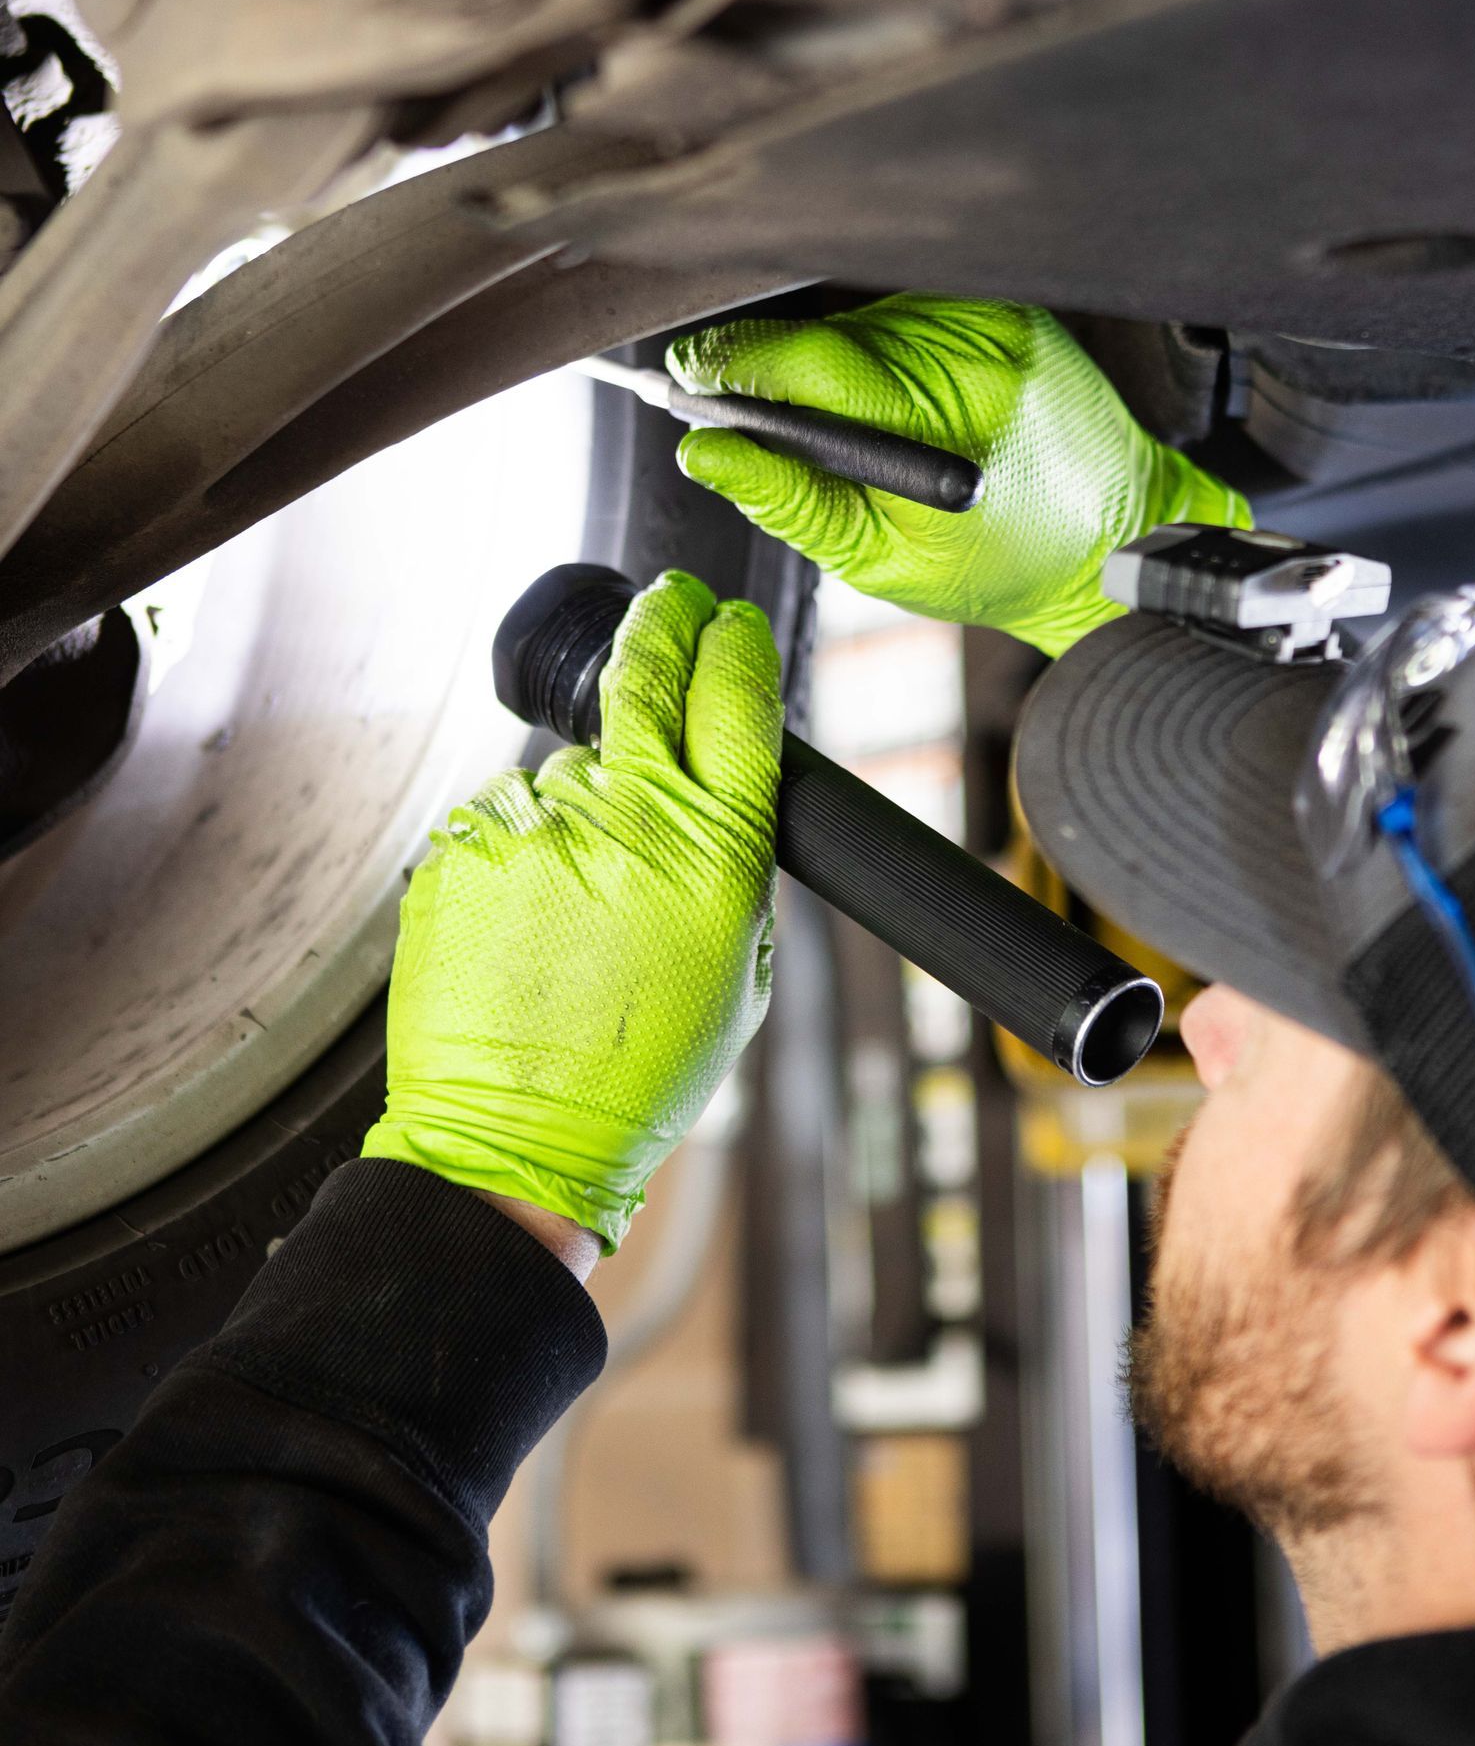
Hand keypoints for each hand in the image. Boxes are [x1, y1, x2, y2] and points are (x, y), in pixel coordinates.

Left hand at [362, 570, 780, 1249]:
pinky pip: (507, 818)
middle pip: (643, 679)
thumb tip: (711, 788)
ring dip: (579, 807)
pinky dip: (523, 851)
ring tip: (575, 908)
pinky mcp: (460, 848)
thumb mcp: (743, 973)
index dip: (733, 645)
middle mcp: (623, 822)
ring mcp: (532, 828)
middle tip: (667, 605)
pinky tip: (529, 924)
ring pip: (569, 770)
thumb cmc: (637, 1072)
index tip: (727, 623)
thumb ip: (732, 864)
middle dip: (661, 628)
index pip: (734, 698)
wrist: (513, 1141)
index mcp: (713, 853)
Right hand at [670, 295, 1247, 655]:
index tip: (687, 381)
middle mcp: (971, 347)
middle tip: (771, 431)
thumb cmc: (1005, 561)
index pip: (807, 361)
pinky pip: (899, 313)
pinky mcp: (998, 304)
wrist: (1112, 533)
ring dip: (832, 368)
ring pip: (855, 319)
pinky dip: (877, 355)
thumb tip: (702, 453)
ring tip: (861, 434)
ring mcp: (990, 317)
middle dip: (778, 376)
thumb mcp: (880, 559)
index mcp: (941, 416)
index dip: (731, 365)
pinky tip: (899, 404)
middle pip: (822, 333)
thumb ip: (788, 500)